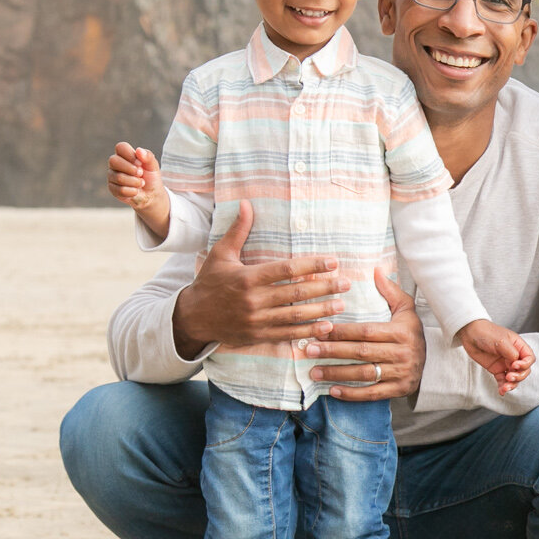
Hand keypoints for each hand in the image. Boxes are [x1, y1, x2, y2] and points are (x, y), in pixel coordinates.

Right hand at [108, 143, 168, 234]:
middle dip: (129, 168)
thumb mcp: (154, 168)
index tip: (139, 161)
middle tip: (141, 174)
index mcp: (127, 156)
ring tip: (141, 184)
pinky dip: (128, 191)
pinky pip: (116, 189)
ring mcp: (112, 177)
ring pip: (114, 176)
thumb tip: (139, 150)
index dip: (129, 154)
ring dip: (131, 181)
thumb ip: (148, 157)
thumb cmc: (153, 179)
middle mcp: (117, 165)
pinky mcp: (112, 189)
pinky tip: (135, 192)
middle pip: (113, 160)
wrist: (152, 197)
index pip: (120, 147)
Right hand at [170, 200, 349, 355]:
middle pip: (296, 293)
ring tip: (341, 305)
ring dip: (321, 310)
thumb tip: (246, 203)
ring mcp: (256, 320)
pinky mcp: (257, 336)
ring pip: (295, 315)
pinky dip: (307, 331)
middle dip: (324, 288)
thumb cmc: (209, 282)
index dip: (312, 265)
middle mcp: (253, 300)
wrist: (192, 317)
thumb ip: (238, 231)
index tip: (333, 262)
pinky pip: (287, 334)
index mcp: (247, 277)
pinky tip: (325, 326)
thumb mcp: (220, 255)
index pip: (286, 269)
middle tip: (346, 284)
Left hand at [304, 269, 426, 400]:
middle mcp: (402, 353)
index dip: (342, 331)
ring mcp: (400, 373)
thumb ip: (390, 291)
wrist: (432, 363)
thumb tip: (375, 270)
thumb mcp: (406, 309)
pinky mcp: (398, 390)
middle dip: (332, 351)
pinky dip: (351, 394)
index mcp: (401, 332)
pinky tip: (333, 390)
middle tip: (309, 349)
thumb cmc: (411, 333)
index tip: (320, 330)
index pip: (366, 331)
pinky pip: (372, 394)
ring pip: (363, 374)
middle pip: (361, 352)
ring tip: (314, 371)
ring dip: (336, 373)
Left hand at [456, 319, 534, 394]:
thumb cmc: (487, 333)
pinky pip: (502, 380)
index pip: (529, 358)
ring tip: (505, 388)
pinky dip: (502, 387)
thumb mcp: (501, 341)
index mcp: (518, 346)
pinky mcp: (496, 369)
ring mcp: (505, 363)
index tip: (514, 365)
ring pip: (514, 378)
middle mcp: (514, 356)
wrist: (470, 334)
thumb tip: (516, 363)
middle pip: (524, 370)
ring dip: (511, 384)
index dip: (525, 364)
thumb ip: (511, 353)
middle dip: (519, 376)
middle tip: (509, 377)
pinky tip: (501, 392)